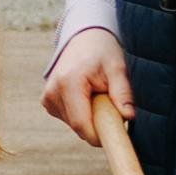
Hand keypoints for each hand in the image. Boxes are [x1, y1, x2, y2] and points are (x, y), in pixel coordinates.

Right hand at [41, 21, 131, 138]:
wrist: (84, 38)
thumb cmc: (102, 51)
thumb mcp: (117, 68)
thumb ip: (122, 93)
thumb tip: (129, 116)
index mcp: (68, 83)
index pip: (81, 124)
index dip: (100, 135)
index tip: (118, 135)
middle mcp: (52, 92)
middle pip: (78, 127)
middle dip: (98, 123)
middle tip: (111, 103)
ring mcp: (47, 98)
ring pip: (75, 125)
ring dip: (90, 118)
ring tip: (97, 95)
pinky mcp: (47, 102)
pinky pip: (69, 119)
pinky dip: (82, 113)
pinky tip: (86, 96)